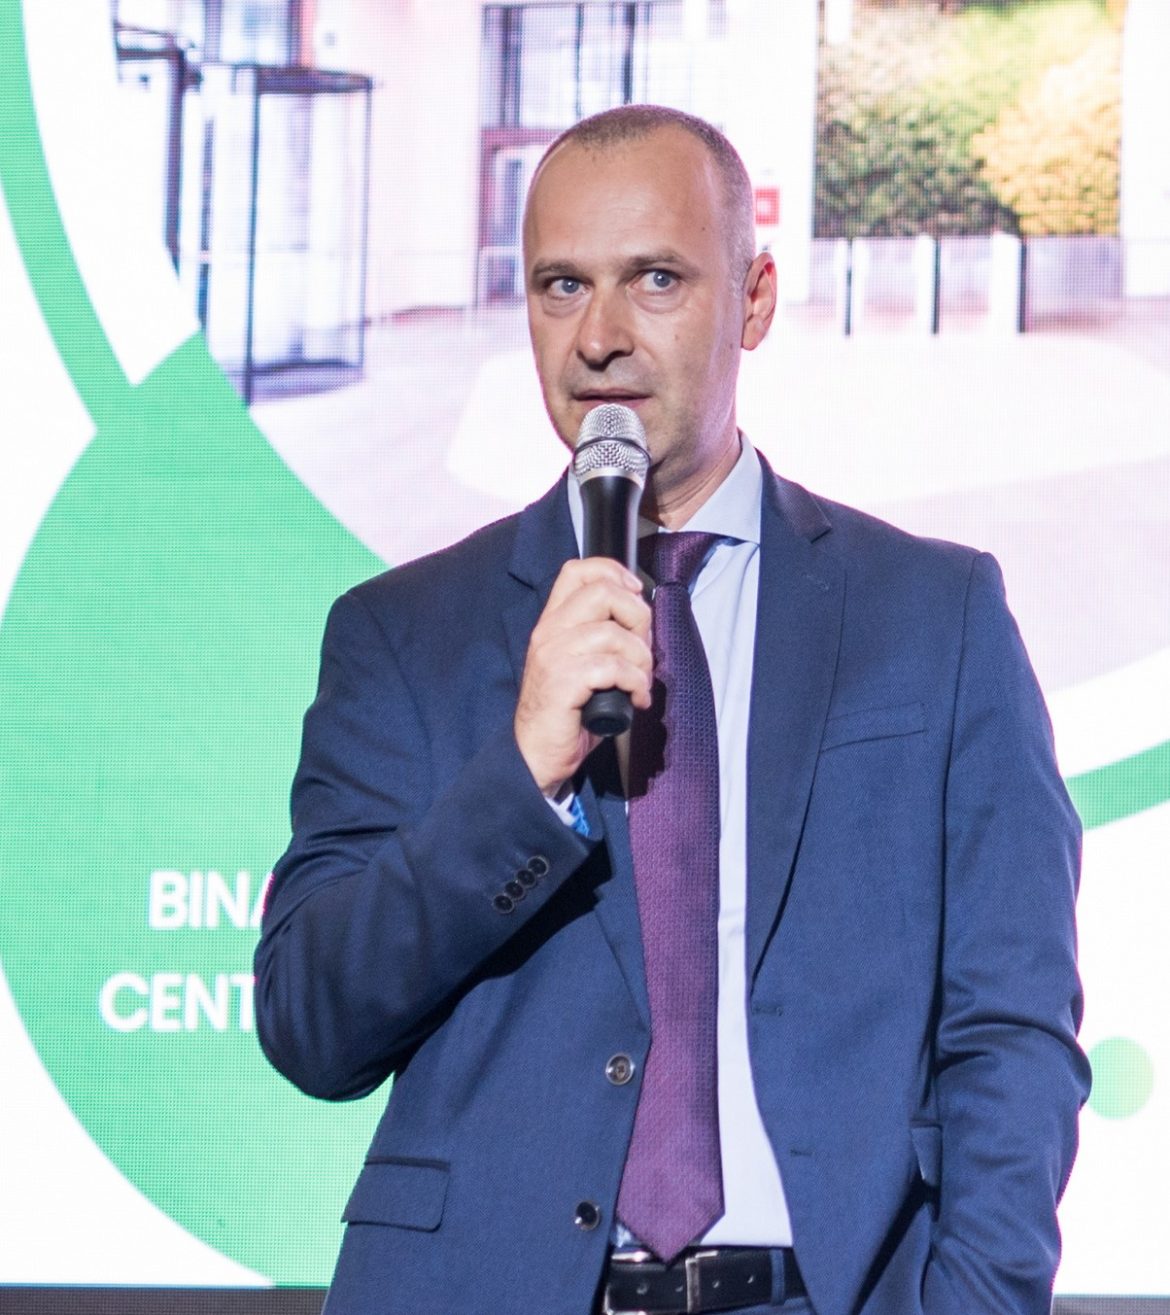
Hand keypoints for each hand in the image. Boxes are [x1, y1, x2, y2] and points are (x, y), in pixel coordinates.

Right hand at [515, 558, 652, 795]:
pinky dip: (636, 683)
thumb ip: (602, 637)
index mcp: (553, 622)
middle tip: (643, 650)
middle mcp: (549, 632)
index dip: (614, 572)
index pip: (578, 570)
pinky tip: (636, 699)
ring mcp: (553, 655)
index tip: (636, 594)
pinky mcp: (562, 682)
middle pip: (604, 593)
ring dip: (641, 660)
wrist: (535, 755)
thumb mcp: (582, 664)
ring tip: (640, 682)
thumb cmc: (566, 714)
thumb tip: (642, 622)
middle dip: (639, 618)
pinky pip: (613, 668)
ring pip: (614, 633)